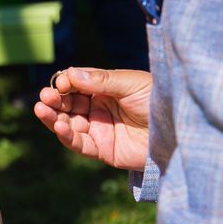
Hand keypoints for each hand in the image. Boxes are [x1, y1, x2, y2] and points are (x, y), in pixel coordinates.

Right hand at [34, 67, 151, 169]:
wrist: (180, 134)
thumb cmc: (160, 103)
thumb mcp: (132, 84)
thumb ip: (101, 80)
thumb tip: (70, 73)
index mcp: (105, 90)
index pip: (76, 85)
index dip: (65, 84)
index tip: (60, 83)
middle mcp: (99, 109)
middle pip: (67, 104)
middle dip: (54, 99)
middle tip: (45, 97)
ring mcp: (99, 129)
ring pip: (67, 123)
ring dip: (52, 117)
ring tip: (41, 109)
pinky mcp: (103, 150)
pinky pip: (78, 143)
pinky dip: (65, 135)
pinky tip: (59, 126)